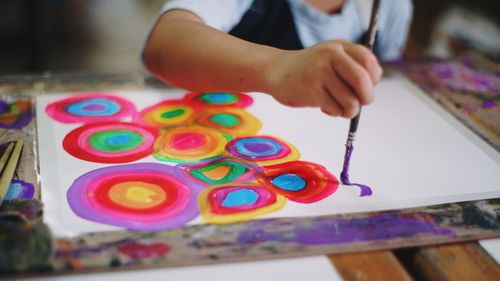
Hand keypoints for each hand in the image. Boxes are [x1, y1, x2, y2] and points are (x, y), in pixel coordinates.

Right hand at [264, 40, 382, 117]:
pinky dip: (334, 112)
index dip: (374, 79)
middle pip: (362, 80)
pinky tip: (325, 106)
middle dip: (367, 97)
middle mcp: (331, 55)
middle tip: (361, 103)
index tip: (366, 87)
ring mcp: (319, 72)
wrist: (276, 70)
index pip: (369, 62)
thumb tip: (371, 91)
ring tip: (339, 107)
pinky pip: (334, 108)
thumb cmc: (310, 69)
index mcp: (340, 47)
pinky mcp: (311, 90)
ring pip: (350, 100)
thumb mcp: (332, 58)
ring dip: (349, 110)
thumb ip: (354, 67)